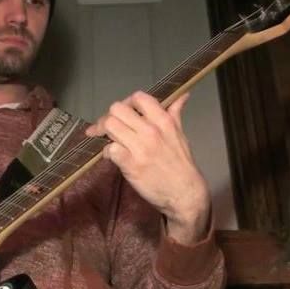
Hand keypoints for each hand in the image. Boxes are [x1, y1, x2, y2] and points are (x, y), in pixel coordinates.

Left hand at [85, 91, 210, 243]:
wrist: (184, 193)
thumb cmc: (181, 164)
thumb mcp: (180, 134)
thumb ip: (175, 113)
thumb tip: (182, 95)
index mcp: (164, 120)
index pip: (138, 97)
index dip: (127, 103)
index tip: (124, 113)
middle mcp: (151, 130)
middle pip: (116, 109)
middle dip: (109, 117)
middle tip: (107, 128)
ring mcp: (140, 147)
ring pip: (110, 126)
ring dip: (105, 134)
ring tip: (109, 141)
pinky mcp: (130, 164)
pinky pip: (109, 149)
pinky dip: (107, 153)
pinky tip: (113, 157)